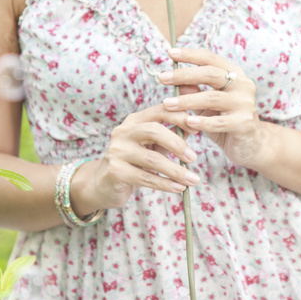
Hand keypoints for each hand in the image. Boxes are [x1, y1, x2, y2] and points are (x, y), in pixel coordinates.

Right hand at [69, 103, 200, 215]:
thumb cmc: (133, 162)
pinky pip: (146, 178)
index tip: (198, 128)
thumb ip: (169, 135)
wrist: (102, 184)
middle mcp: (123, 132)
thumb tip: (195, 127)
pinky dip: (165, 184)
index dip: (180, 117)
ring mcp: (117, 151)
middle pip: (155, 131)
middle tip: (193, 157)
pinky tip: (179, 188)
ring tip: (193, 179)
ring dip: (176, 170)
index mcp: (134, 120)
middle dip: (178, 144)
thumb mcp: (150, 145)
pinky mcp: (116, 171)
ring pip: (152, 159)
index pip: (159, 111)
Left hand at [158, 45, 265, 170]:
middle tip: (162, 78)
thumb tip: (174, 79)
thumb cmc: (224, 120)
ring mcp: (245, 103)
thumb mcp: (206, 104)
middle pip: (210, 74)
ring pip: (212, 98)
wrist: (250, 145)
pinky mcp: (245, 123)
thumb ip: (194, 91)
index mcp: (234, 74)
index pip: (211, 58)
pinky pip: (219, 122)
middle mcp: (243, 85)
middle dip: (184, 75)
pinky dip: (202, 122)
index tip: (170, 53)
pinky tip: (188, 122)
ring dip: (187, 100)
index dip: (190, 54)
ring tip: (167, 104)